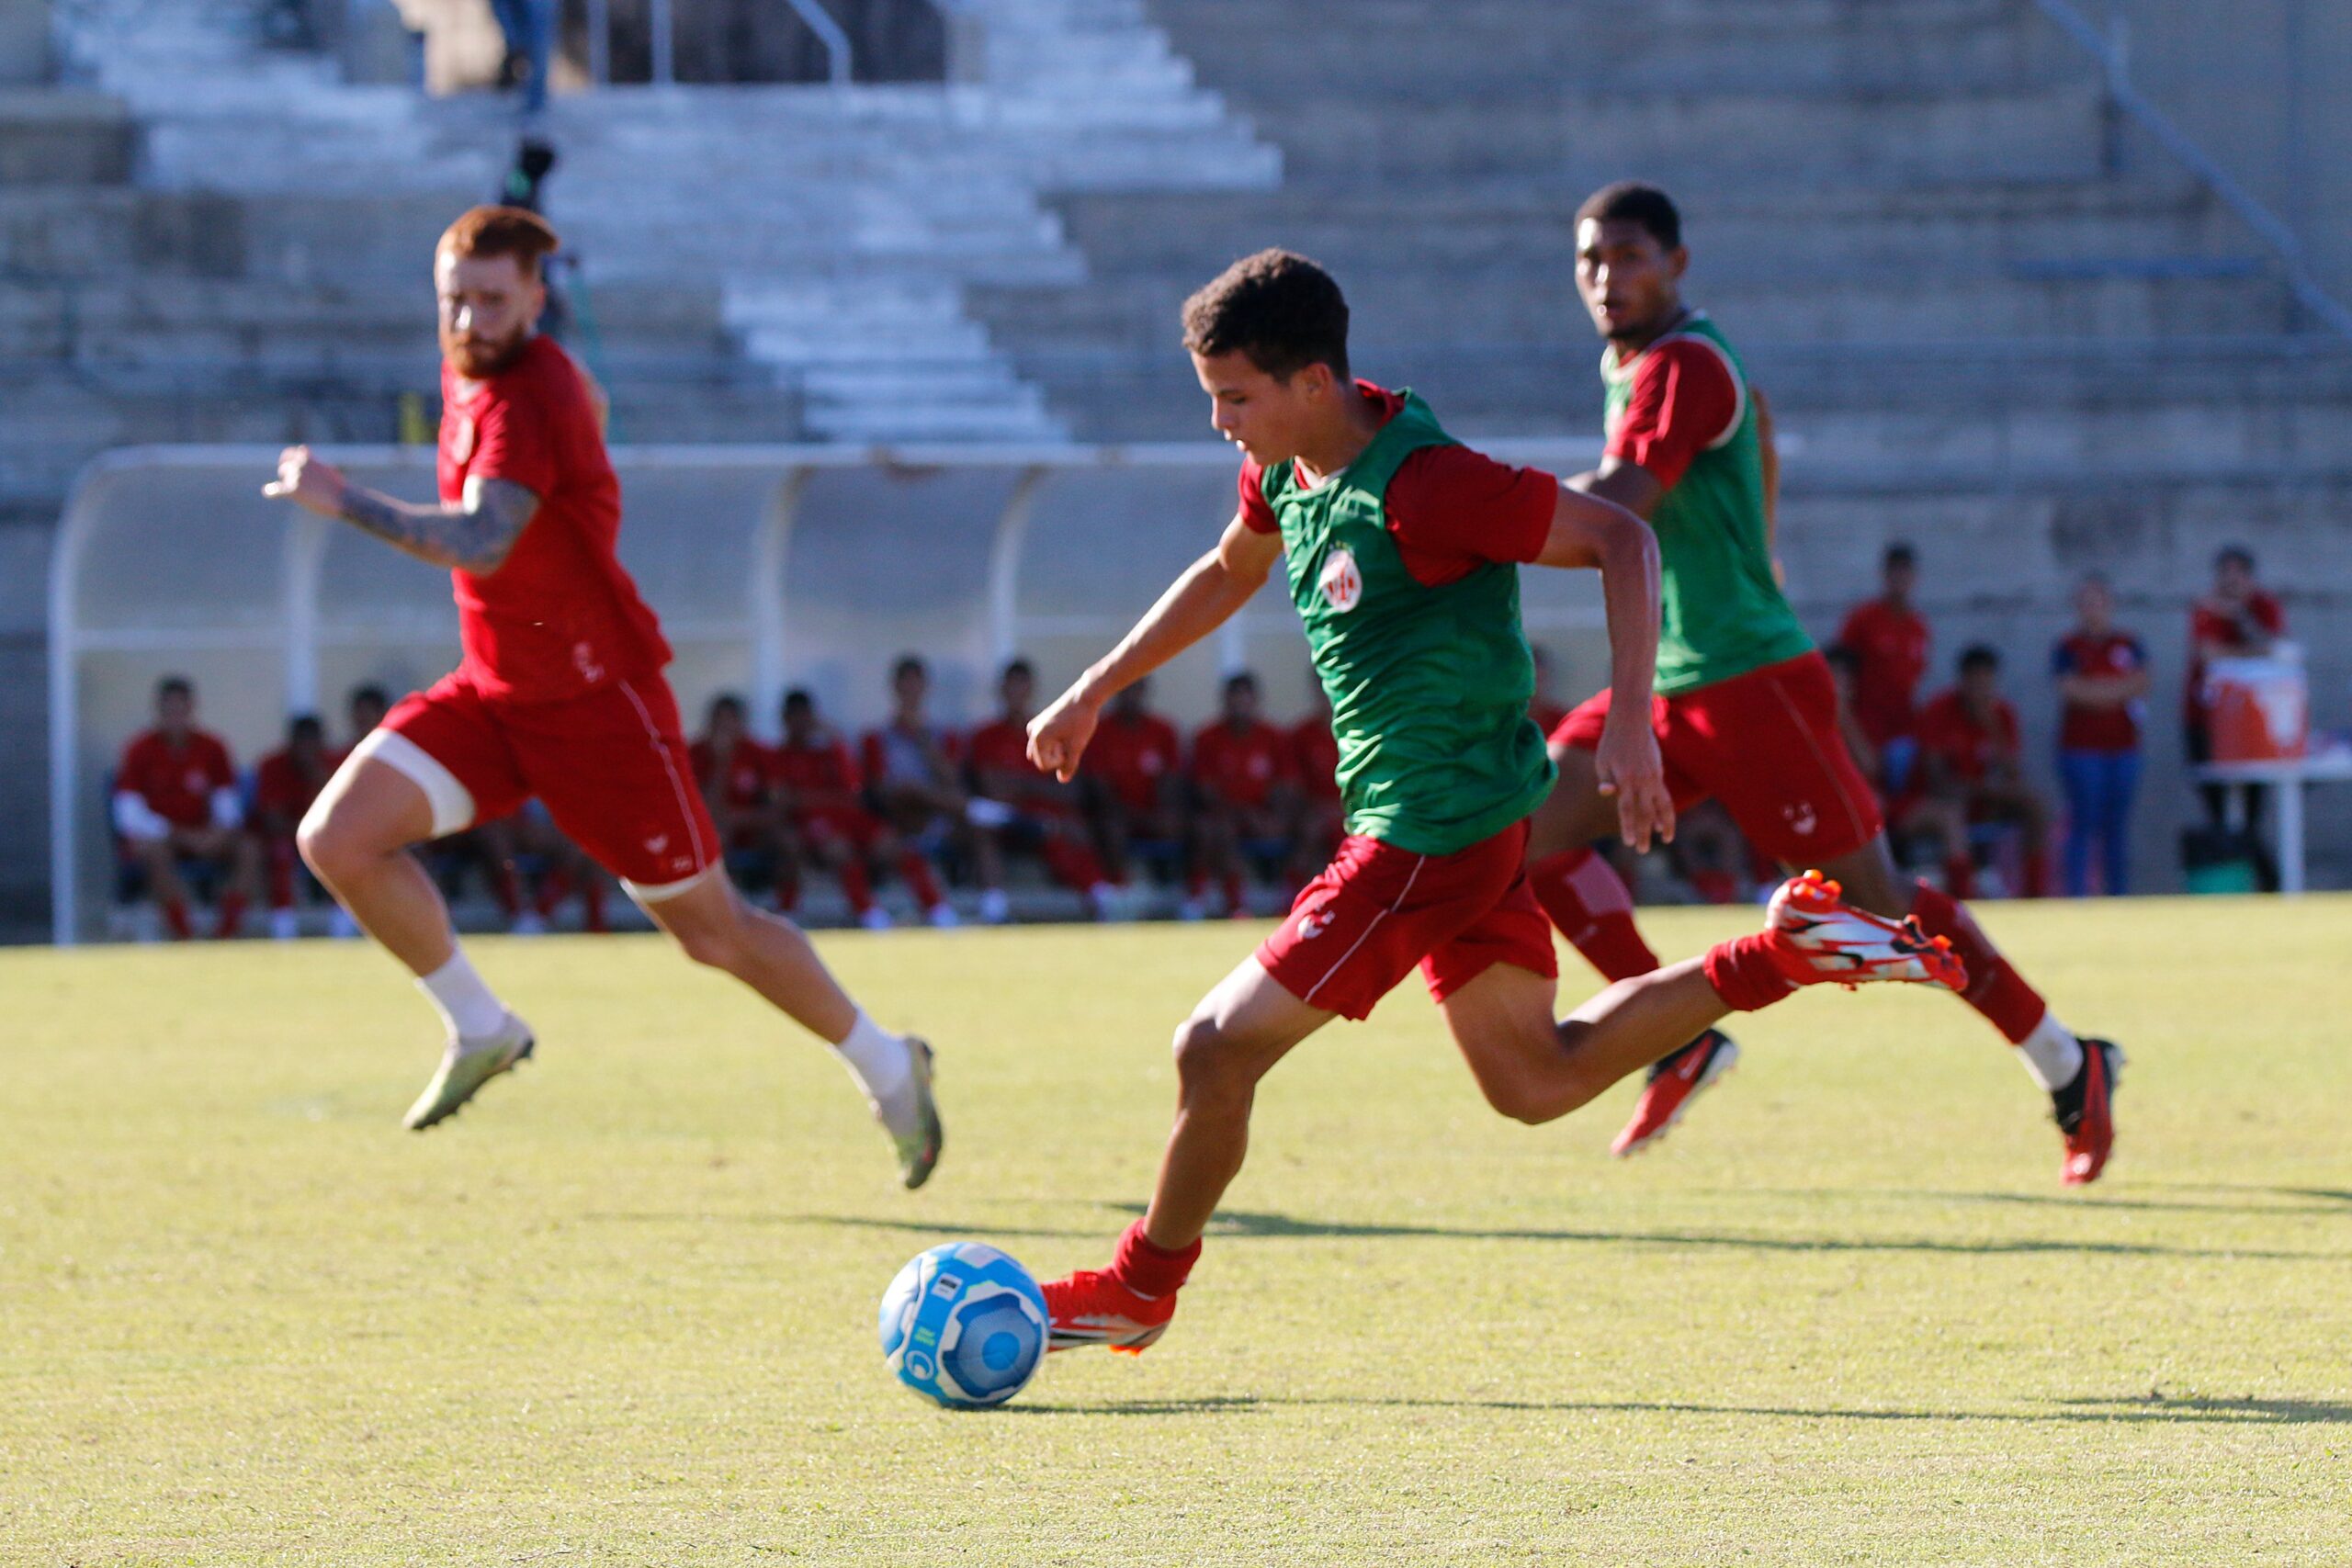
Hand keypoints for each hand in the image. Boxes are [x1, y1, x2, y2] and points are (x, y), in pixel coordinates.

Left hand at [262, 445, 346, 518]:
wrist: (344, 499)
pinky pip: (277, 490)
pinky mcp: (292, 491)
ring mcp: (294, 477)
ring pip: (285, 481)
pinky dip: (272, 491)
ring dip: (292, 487)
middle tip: (298, 485)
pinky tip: (268, 492)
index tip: (286, 466)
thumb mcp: (326, 469)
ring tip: (308, 494)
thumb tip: (302, 456)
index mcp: (306, 457)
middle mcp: (298, 465)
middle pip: (284, 469)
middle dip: (287, 476)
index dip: (287, 460)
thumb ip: (312, 463)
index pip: (289, 454)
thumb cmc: (339, 487)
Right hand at [1027, 687, 1101, 782]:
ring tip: (1069, 735)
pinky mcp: (1041, 721)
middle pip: (1042, 758)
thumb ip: (1069, 765)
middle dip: (1057, 756)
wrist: (1085, 697)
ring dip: (1056, 749)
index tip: (1070, 748)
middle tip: (1070, 740)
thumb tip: (1063, 780)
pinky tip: (1067, 731)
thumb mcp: (1077, 746)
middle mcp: (1032, 732)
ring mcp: (1035, 726)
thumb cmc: (1081, 721)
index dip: (1060, 762)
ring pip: (1044, 750)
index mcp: (1037, 738)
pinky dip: (1056, 742)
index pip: (1044, 765)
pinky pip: (1046, 741)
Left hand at [1594, 712, 1673, 850]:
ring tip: (1665, 839)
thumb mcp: (1603, 760)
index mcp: (1624, 779)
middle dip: (1643, 833)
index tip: (1629, 842)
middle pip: (1644, 812)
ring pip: (1662, 805)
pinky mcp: (1658, 774)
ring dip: (1664, 824)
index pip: (1627, 808)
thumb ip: (1606, 779)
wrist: (1631, 723)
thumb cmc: (1611, 743)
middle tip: (1642, 851)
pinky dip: (1664, 811)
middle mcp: (1641, 780)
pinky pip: (1664, 797)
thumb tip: (1606, 792)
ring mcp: (1652, 777)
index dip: (1629, 826)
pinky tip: (1662, 824)